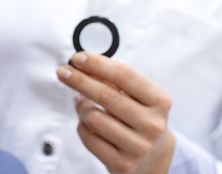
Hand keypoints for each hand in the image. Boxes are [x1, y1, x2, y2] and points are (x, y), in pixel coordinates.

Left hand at [56, 52, 174, 173]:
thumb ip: (115, 80)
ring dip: (80, 106)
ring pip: (94, 118)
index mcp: (159, 100)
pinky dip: (82, 125)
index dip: (98, 64)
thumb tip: (84, 65)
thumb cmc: (140, 117)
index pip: (125, 75)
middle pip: (106, 95)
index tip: (78, 58)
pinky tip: (85, 121)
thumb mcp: (139, 96)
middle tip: (63, 72)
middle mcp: (152, 124)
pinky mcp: (123, 164)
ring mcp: (138, 146)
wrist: (155, 157)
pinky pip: (89, 138)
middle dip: (79, 80)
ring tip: (80, 101)